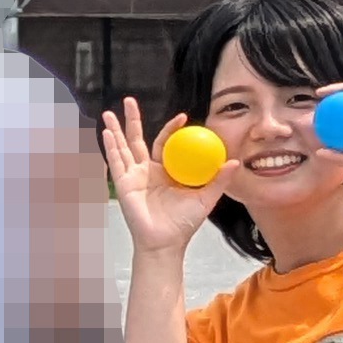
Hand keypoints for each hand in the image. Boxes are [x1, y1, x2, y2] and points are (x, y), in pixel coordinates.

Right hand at [97, 95, 225, 258]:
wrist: (166, 242)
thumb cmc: (184, 223)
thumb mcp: (206, 198)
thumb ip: (218, 179)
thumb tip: (235, 161)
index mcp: (165, 171)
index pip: (165, 143)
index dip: (171, 129)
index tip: (182, 116)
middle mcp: (146, 170)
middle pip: (136, 139)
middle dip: (131, 120)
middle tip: (129, 100)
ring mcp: (133, 176)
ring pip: (122, 148)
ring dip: (114, 130)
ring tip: (108, 113)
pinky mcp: (123, 185)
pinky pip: (116, 163)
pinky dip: (111, 147)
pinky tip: (107, 134)